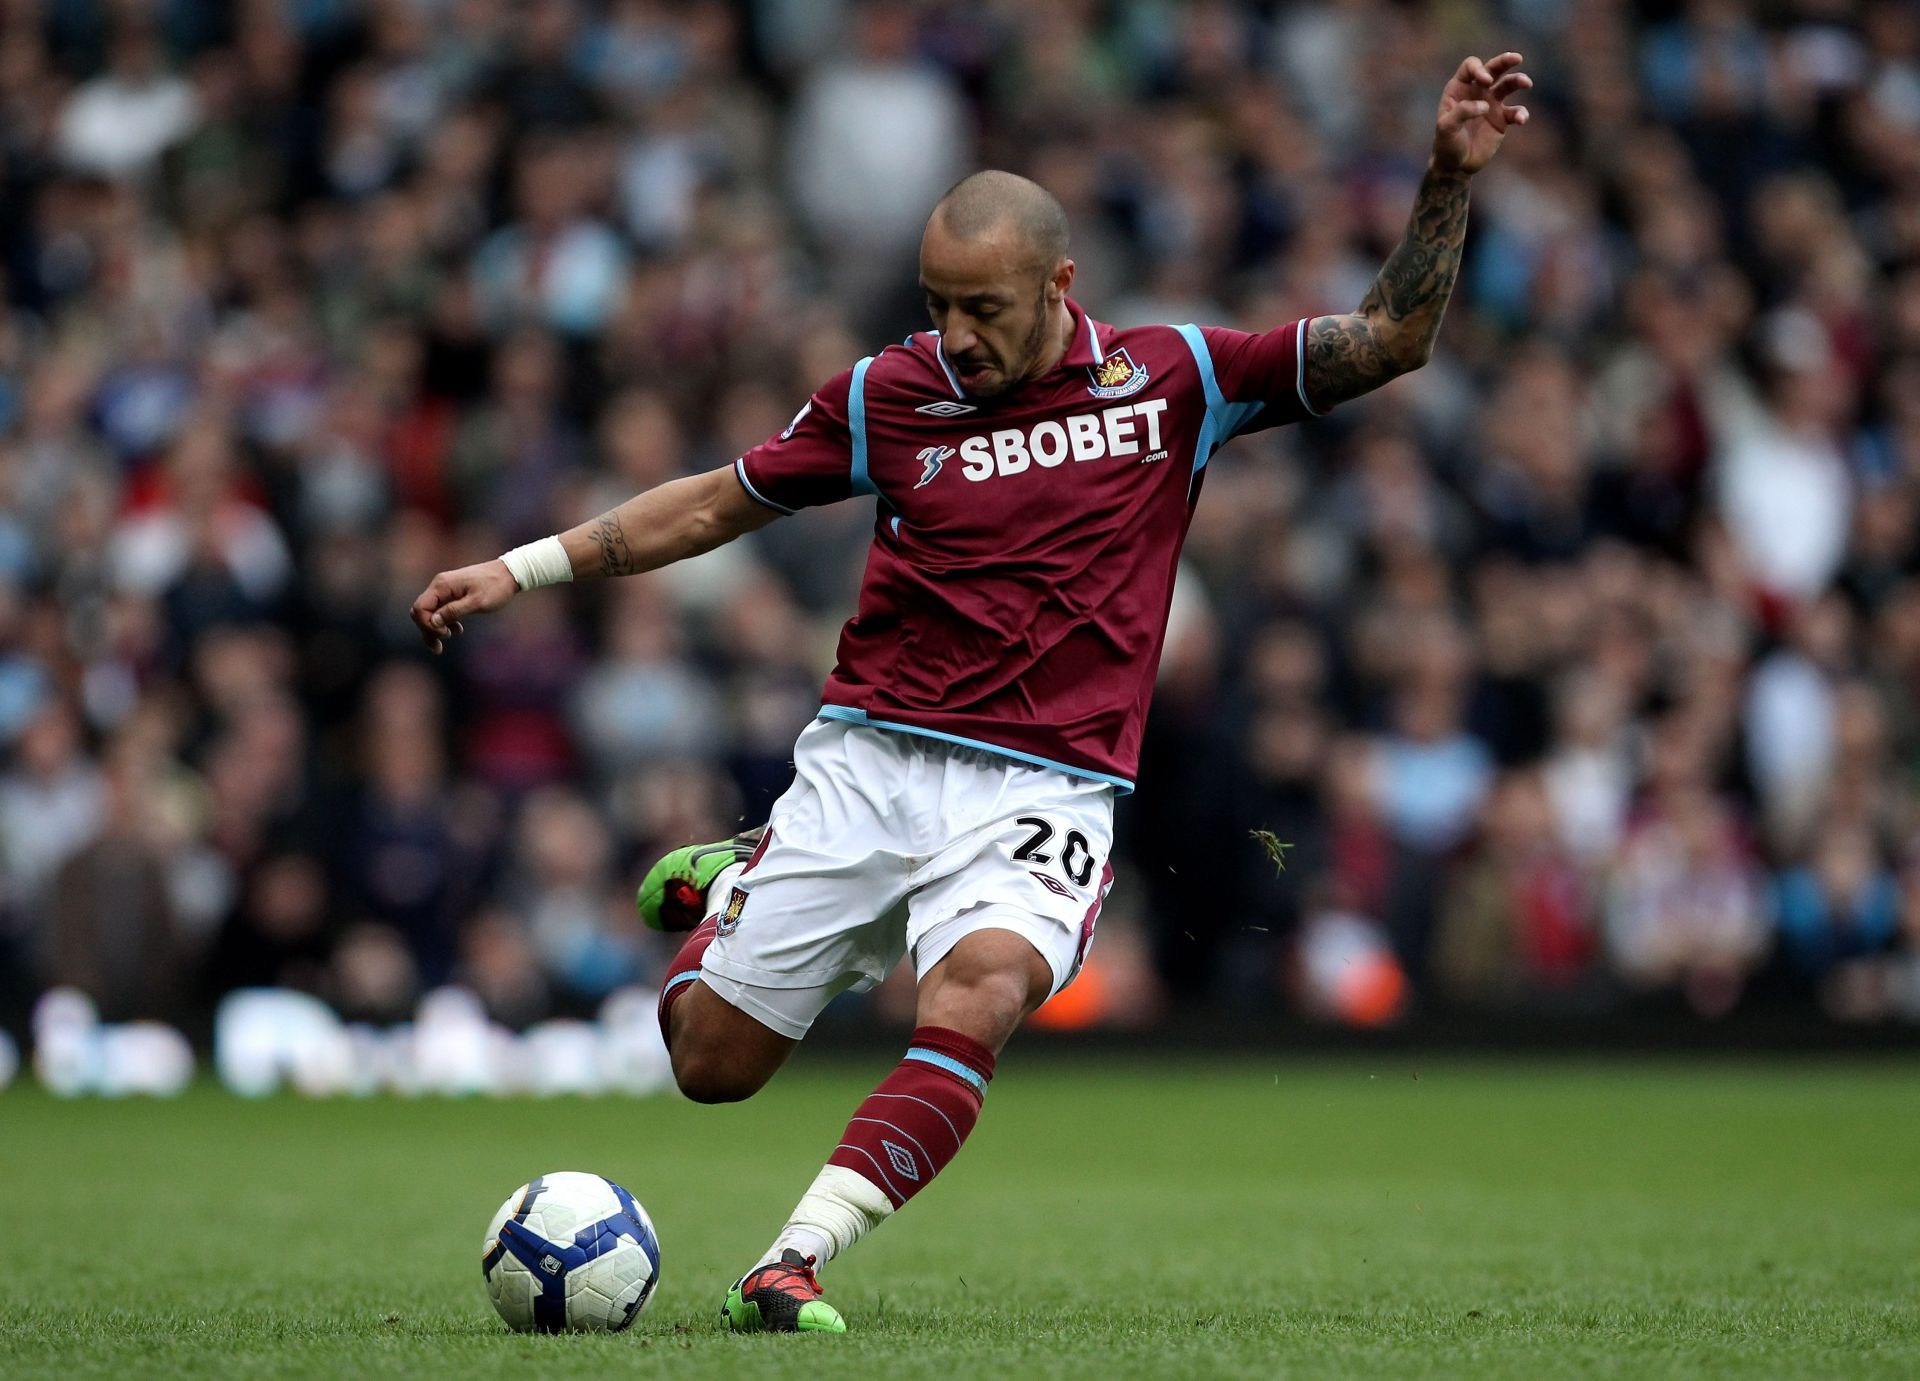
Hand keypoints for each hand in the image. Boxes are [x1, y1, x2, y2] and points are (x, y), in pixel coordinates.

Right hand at [409, 559, 518, 653]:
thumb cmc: (496, 587)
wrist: (510, 573)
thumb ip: (454, 611)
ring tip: (442, 645)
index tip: (445, 635)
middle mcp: (440, 585)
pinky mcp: (453, 593)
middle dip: (427, 630)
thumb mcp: (477, 602)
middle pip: (421, 611)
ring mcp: (446, 589)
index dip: (427, 625)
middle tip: (438, 648)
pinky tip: (457, 631)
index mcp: (442, 585)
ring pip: (430, 612)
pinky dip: (444, 622)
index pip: (420, 608)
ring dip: (433, 629)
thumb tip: (432, 622)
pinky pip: (441, 610)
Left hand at [1432, 52, 1531, 175]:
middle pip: (1493, 68)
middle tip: (1516, 58)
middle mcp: (1477, 92)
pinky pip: (1516, 112)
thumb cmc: (1446, 144)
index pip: (1471, 66)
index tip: (1486, 81)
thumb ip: (1462, 112)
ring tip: (1527, 83)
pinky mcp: (1502, 119)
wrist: (1456, 165)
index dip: (1480, 69)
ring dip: (1518, 80)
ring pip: (1508, 85)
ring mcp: (1491, 104)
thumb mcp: (1446, 128)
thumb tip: (1486, 105)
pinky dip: (1521, 114)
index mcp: (1459, 88)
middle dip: (1505, 61)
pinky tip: (1520, 120)